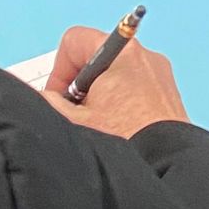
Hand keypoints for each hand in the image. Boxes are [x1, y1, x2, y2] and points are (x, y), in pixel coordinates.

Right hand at [41, 24, 189, 137]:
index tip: (60, 99)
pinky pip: (136, 91)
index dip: (59, 70)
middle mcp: (144, 56)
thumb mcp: (76, 122)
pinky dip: (122, 106)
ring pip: (116, 77)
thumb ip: (50, 102)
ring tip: (101, 129)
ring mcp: (160, 75)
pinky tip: (120, 133)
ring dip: (101, 100)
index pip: (75, 40)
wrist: (165, 168)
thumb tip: (39, 94)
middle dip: (81, 88)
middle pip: (96, 59)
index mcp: (121, 52)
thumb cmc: (127, 141)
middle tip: (79, 117)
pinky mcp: (170, 95)